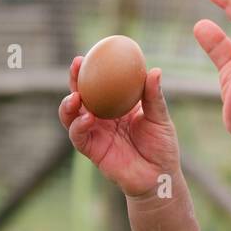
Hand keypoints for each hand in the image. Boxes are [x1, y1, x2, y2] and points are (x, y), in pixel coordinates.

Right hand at [59, 55, 180, 198]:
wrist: (159, 176)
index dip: (92, 69)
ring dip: (69, 104)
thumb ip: (154, 97)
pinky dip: (79, 126)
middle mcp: (102, 117)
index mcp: (117, 105)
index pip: (100, 83)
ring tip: (76, 96)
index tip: (90, 53)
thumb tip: (154, 71)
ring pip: (72, 116)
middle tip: (76, 66)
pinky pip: (79, 136)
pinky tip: (87, 118)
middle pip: (81, 95)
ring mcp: (95, 133)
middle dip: (75, 80)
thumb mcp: (160, 118)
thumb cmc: (162, 146)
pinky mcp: (92, 150)